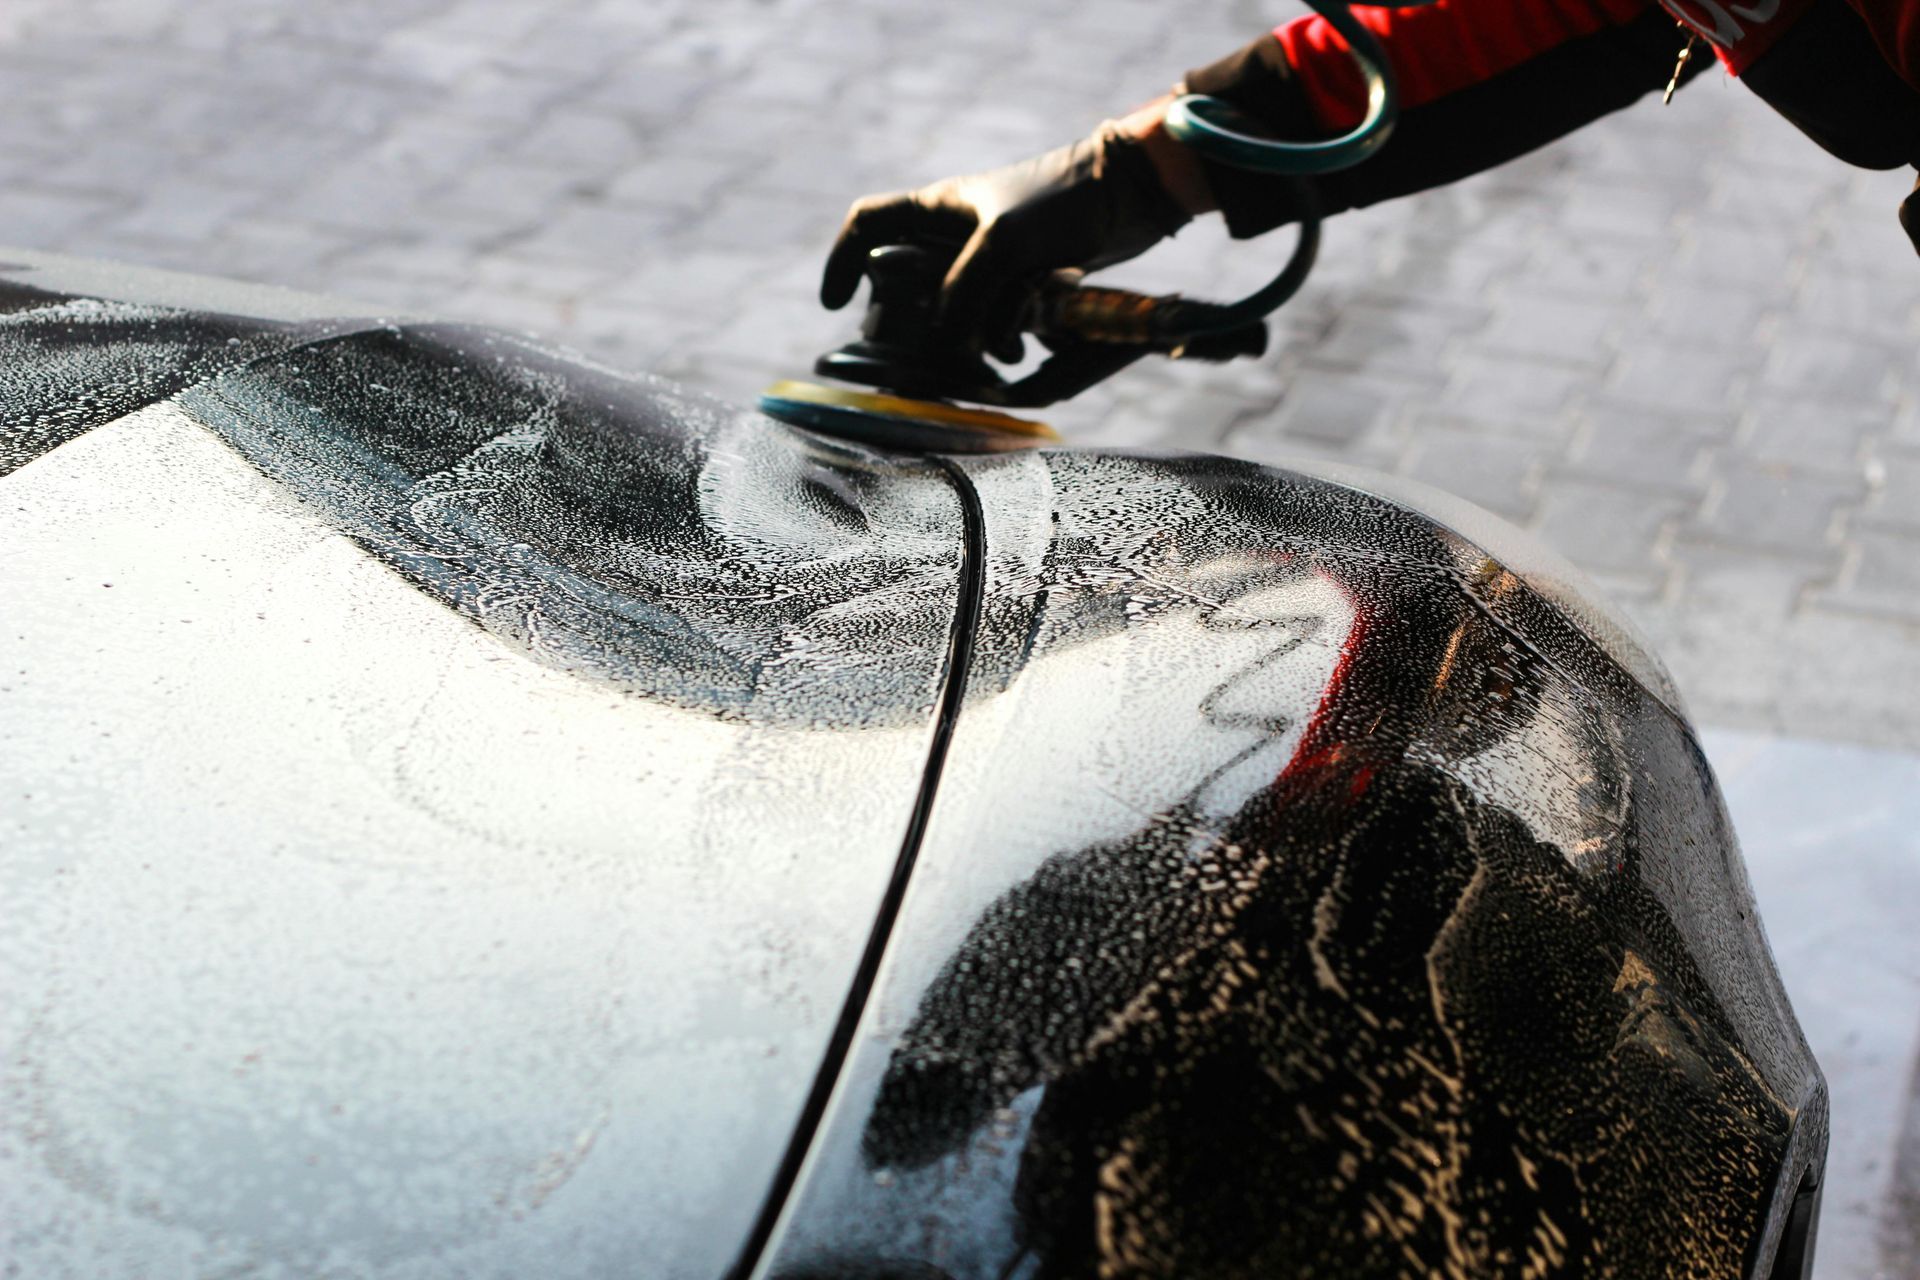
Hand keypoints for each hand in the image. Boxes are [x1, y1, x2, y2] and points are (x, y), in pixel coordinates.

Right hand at [820, 112, 1200, 357]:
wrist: (1130, 195)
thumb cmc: (1062, 201)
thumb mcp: (1002, 245)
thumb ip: (963, 293)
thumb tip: (947, 343)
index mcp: (938, 209)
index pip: (867, 225)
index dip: (843, 262)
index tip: (834, 304)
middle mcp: (956, 236)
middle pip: (909, 289)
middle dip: (918, 326)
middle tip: (928, 354)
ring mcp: (990, 263)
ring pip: (957, 314)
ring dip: (972, 338)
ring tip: (998, 352)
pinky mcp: (1022, 284)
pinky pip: (996, 322)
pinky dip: (1004, 338)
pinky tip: (1024, 346)